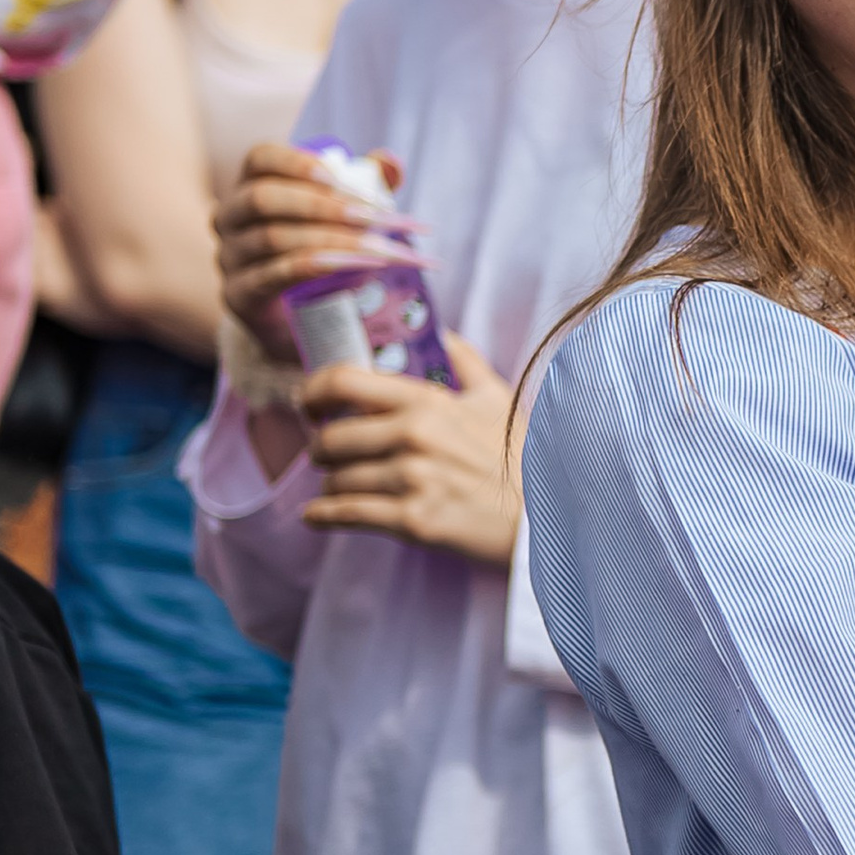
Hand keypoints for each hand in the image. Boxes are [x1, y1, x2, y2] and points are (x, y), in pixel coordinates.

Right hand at [215, 138, 398, 363]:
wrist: (291, 318)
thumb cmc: (317, 251)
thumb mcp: (342, 214)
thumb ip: (364, 185)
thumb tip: (390, 165)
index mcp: (250, 185)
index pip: (260, 159)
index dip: (297, 162)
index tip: (341, 176)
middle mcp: (229, 218)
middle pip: (263, 198)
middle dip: (323, 204)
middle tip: (376, 216)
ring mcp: (229, 258)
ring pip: (274, 238)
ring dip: (332, 238)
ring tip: (380, 246)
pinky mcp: (239, 295)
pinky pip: (275, 274)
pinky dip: (317, 266)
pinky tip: (354, 264)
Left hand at [296, 336, 521, 563]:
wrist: (547, 516)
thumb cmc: (522, 457)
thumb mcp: (497, 399)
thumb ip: (465, 362)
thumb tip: (443, 333)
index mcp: (428, 401)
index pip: (343, 382)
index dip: (312, 392)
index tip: (307, 404)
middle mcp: (413, 436)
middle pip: (329, 439)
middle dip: (320, 449)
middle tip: (325, 454)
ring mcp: (412, 480)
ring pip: (336, 481)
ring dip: (331, 486)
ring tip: (340, 486)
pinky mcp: (413, 521)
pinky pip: (346, 515)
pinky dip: (323, 517)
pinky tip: (316, 516)